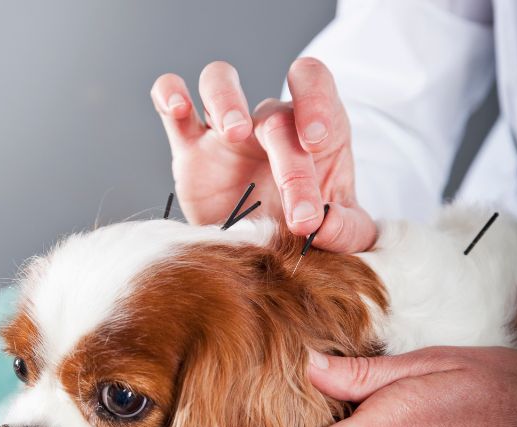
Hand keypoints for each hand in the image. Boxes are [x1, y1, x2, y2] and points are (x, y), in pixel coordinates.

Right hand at [151, 58, 375, 251]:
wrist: (261, 254)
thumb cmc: (303, 232)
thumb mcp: (341, 234)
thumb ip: (346, 229)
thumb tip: (327, 224)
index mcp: (311, 132)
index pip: (314, 84)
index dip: (316, 101)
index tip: (315, 141)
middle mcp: (269, 124)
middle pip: (275, 117)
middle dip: (291, 168)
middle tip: (300, 217)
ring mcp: (226, 132)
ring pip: (218, 81)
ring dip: (224, 98)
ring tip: (233, 134)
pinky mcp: (190, 149)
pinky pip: (171, 102)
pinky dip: (169, 93)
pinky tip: (177, 107)